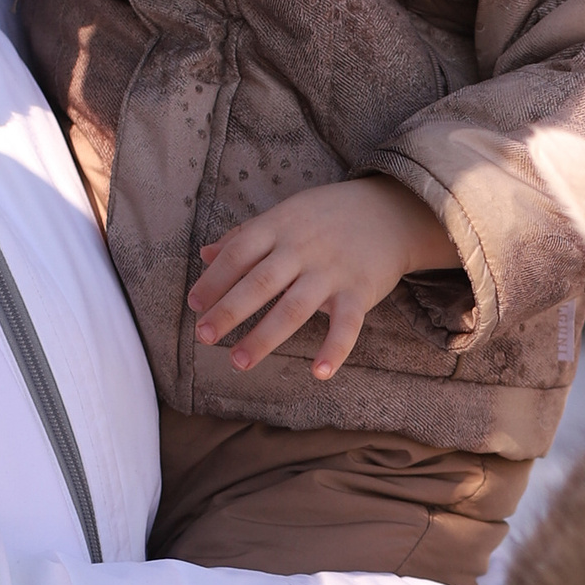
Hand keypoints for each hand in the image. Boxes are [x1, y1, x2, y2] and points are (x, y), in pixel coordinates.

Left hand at [189, 175, 455, 377]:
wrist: (390, 211)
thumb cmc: (327, 216)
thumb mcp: (284, 215)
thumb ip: (245, 235)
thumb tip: (205, 255)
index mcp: (279, 227)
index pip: (238, 254)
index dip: (214, 280)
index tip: (194, 304)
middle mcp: (302, 249)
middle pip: (259, 283)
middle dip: (228, 311)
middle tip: (204, 336)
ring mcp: (332, 271)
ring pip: (293, 308)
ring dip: (264, 337)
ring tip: (238, 361)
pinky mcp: (360, 291)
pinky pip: (346, 325)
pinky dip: (334, 349)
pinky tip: (318, 373)